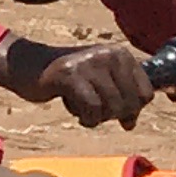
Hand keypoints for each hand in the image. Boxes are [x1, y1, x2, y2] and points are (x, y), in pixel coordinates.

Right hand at [0, 39, 156, 127]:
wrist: (29, 66)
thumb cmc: (68, 78)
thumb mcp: (100, 79)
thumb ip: (120, 95)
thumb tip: (131, 123)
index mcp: (120, 53)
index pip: (146, 93)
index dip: (133, 110)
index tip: (115, 112)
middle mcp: (108, 54)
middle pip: (130, 103)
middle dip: (114, 116)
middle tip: (96, 113)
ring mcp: (88, 62)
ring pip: (112, 107)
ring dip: (99, 119)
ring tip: (85, 113)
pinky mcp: (69, 74)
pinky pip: (92, 108)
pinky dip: (88, 119)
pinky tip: (78, 115)